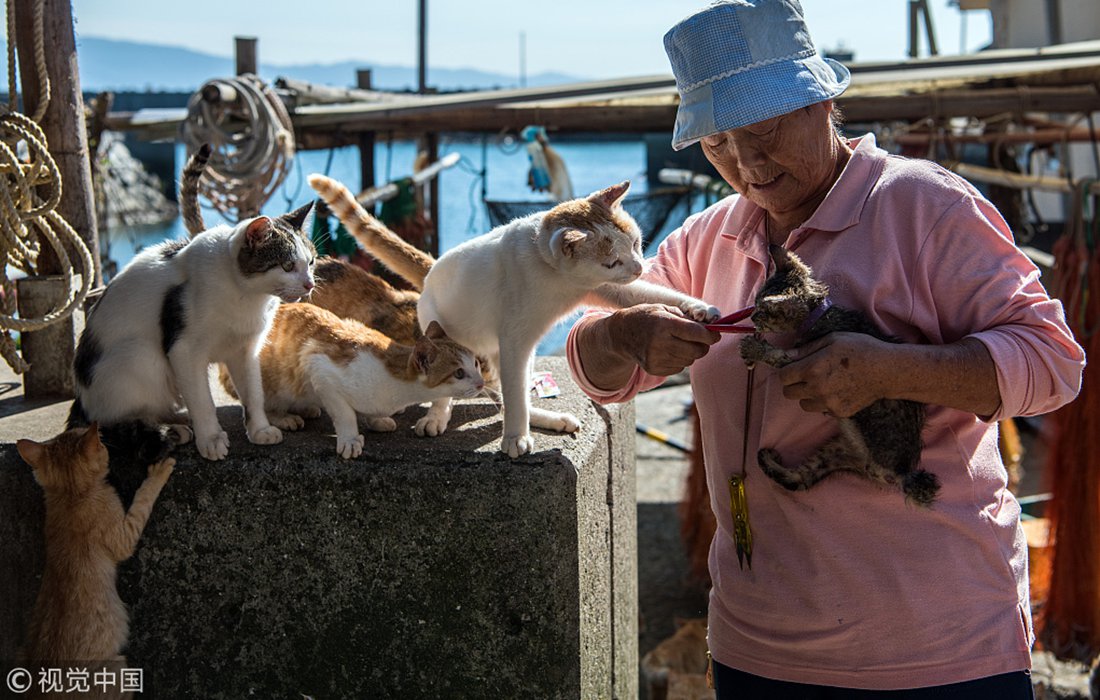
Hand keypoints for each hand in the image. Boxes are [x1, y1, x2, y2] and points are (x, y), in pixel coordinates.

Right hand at [608, 304, 720, 376]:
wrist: (620, 334)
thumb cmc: (646, 317)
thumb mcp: (664, 309)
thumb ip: (687, 318)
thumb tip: (710, 328)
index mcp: (664, 324)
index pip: (696, 333)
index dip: (711, 335)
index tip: (716, 335)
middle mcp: (660, 342)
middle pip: (696, 350)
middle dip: (703, 345)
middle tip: (701, 339)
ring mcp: (656, 358)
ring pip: (689, 360)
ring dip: (690, 353)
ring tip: (678, 342)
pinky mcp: (654, 369)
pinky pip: (679, 368)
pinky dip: (679, 360)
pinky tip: (668, 350)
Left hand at [777, 332, 892, 416]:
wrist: (887, 370)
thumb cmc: (860, 349)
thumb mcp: (833, 339)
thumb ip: (807, 349)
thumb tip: (787, 355)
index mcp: (812, 368)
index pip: (783, 377)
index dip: (786, 371)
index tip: (794, 368)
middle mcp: (817, 388)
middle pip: (788, 393)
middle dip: (794, 384)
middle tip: (806, 377)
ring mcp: (828, 403)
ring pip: (803, 404)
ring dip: (808, 395)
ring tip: (823, 385)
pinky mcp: (839, 413)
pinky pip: (821, 410)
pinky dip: (825, 403)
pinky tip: (837, 391)